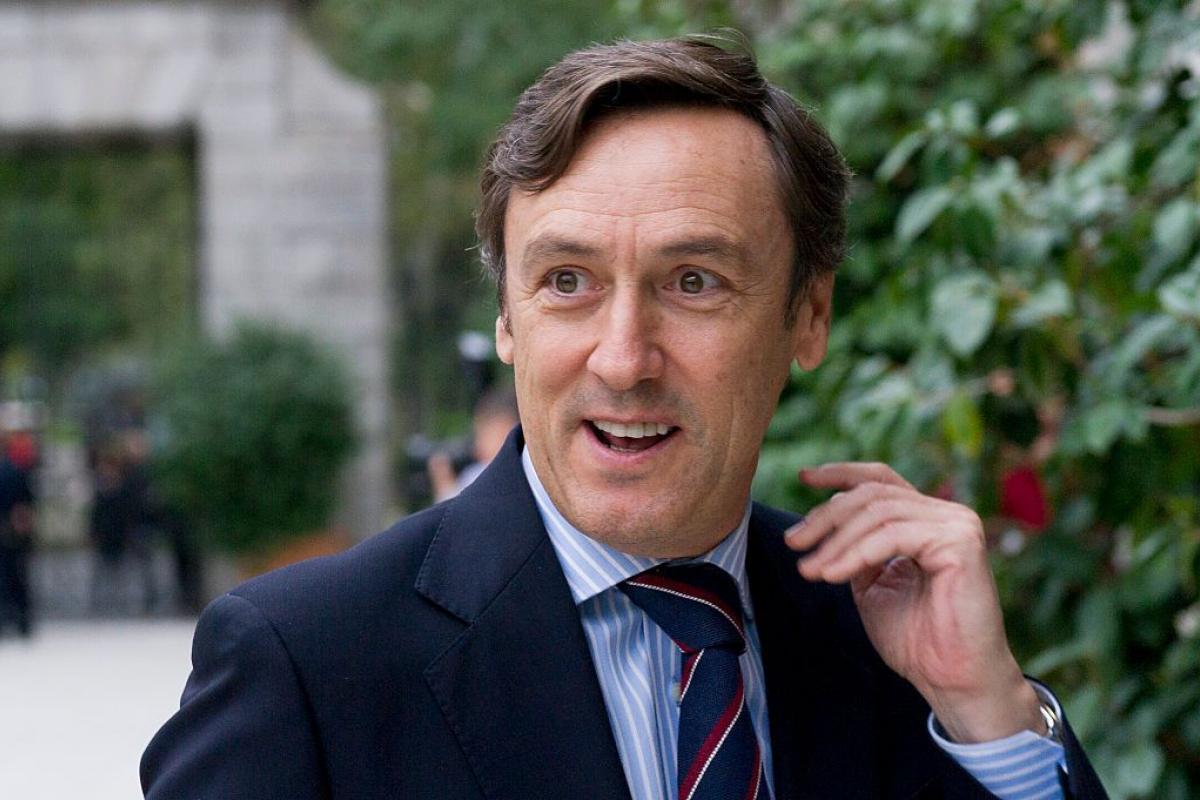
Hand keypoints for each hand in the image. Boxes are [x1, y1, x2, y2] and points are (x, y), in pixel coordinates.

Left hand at [784, 462, 1043, 742]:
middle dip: (825, 516)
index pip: (881, 481)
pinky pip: (893, 536)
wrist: (951, 680)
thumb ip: (855, 550)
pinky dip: (856, 553)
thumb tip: (823, 525)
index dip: (841, 474)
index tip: (803, 478)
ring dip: (836, 541)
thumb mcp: (873, 585)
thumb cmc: (917, 641)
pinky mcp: (960, 542)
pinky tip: (833, 574)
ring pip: (878, 512)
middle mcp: (945, 515)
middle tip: (793, 542)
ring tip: (810, 569)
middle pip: (872, 494)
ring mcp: (956, 525)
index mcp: (926, 521)